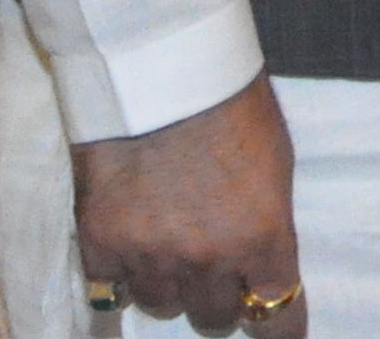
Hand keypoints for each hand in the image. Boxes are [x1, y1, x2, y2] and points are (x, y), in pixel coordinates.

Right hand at [75, 75, 303, 337]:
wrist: (158, 66)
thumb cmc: (230, 101)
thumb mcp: (274, 163)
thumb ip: (266, 221)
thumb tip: (261, 258)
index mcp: (262, 237)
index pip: (276, 316)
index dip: (278, 327)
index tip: (277, 330)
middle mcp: (207, 258)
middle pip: (214, 319)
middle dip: (219, 298)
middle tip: (215, 268)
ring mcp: (148, 256)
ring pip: (161, 306)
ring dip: (170, 284)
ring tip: (168, 244)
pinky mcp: (100, 244)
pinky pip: (111, 290)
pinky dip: (121, 276)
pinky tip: (129, 250)